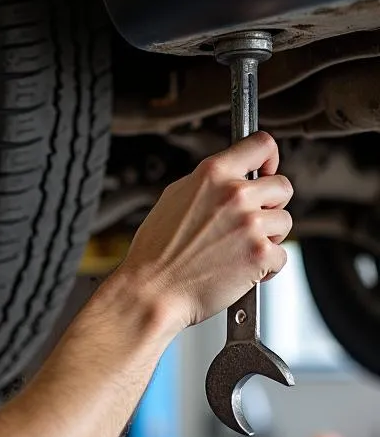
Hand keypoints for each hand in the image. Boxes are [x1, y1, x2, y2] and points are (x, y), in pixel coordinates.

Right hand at [120, 131, 292, 330]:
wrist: (152, 291)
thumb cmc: (155, 253)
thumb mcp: (172, 199)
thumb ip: (207, 183)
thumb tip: (228, 178)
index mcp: (212, 174)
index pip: (261, 145)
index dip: (269, 158)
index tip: (266, 170)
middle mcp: (234, 194)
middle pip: (282, 186)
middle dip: (271, 204)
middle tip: (250, 221)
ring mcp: (250, 224)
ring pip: (285, 222)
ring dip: (269, 236)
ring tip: (241, 249)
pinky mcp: (260, 254)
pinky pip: (282, 255)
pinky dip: (266, 266)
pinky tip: (241, 269)